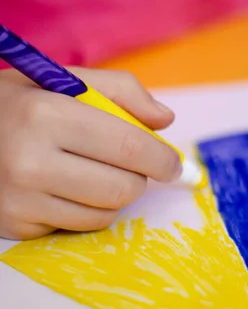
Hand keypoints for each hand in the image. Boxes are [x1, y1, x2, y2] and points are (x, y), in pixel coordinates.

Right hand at [0, 67, 179, 239]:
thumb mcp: (60, 80)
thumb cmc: (15, 104)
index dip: (161, 159)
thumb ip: (119, 90)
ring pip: (104, 214)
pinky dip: (85, 210)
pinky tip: (66, 188)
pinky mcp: (16, 227)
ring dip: (113, 196)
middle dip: (138, 178)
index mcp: (45, 115)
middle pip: (122, 188)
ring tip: (92, 172)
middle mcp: (30, 162)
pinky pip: (77, 227)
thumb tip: (164, 120)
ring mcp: (20, 201)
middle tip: (131, 166)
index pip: (128, 147)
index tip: (171, 163)